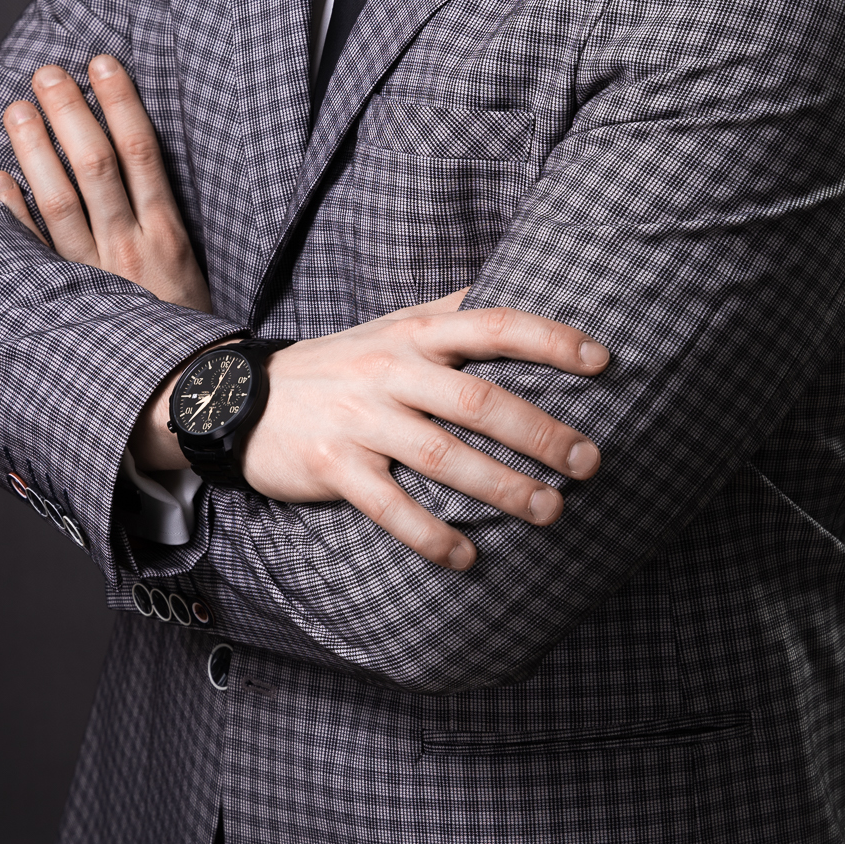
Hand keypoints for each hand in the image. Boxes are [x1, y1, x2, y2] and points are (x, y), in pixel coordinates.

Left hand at [0, 56, 212, 312]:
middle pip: (96, 167)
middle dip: (70, 114)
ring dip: (35, 152)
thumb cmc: (187, 324)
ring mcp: (94, 276)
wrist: (188, 394)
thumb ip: (160, 217)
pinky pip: (33, 252)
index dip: (121, 103)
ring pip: (60, 202)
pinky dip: (12, 214)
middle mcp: (128, 249)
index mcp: (166, 234)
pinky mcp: (68, 301)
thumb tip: (134, 155)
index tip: (102, 62)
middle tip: (47, 72)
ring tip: (16, 109)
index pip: (142, 153)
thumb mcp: (190, 264)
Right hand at [0, 57, 609, 563]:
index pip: (492, 323)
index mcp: (414, 334)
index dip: (550, 339)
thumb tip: (524, 283)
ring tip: (551, 513)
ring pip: (442, 456)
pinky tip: (469, 560)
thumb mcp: (392, 327)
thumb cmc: (340, 365)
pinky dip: (431, 536)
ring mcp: (360, 420)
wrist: (240, 399)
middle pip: (478, 398)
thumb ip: (452, 313)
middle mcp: (391, 371)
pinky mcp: (331, 466)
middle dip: (541, 432)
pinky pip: (388, 506)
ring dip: (502, 488)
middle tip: (591, 461)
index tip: (604, 362)